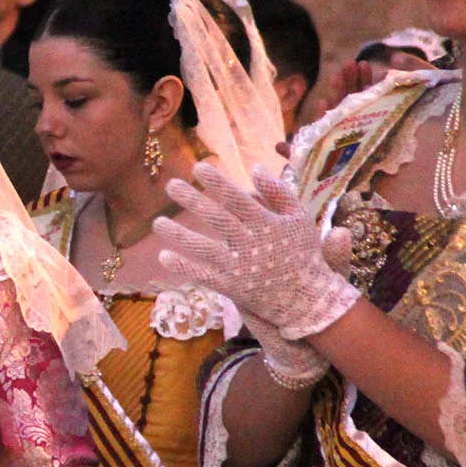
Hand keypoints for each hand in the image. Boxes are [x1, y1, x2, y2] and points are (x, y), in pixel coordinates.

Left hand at [155, 165, 360, 342]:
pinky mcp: (233, 287)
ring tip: (157, 222)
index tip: (198, 167)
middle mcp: (251, 243)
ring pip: (204, 248)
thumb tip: (255, 167)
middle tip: (170, 185)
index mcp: (267, 224)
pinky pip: (204, 276)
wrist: (308, 298)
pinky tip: (164, 256)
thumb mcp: (300, 219)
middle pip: (217, 218)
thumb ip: (279, 192)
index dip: (217, 182)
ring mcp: (240, 267)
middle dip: (192, 200)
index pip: (237, 198)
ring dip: (179, 234)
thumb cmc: (302, 254)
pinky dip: (184, 267)